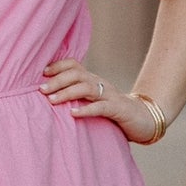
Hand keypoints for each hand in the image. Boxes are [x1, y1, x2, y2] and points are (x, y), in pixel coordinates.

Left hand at [40, 57, 159, 144]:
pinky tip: (73, 114)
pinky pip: (100, 107)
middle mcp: (100, 84)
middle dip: (57, 80)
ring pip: (87, 87)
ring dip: (67, 93)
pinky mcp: (118, 109)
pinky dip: (86, 109)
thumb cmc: (112, 111)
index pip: (74, 65)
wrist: (143, 119)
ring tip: (52, 100)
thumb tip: (47, 98)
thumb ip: (75, 97)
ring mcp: (110, 95)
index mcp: (93, 80)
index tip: (42, 74)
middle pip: (77, 74)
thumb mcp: (92, 101)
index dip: (58, 66)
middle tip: (41, 90)